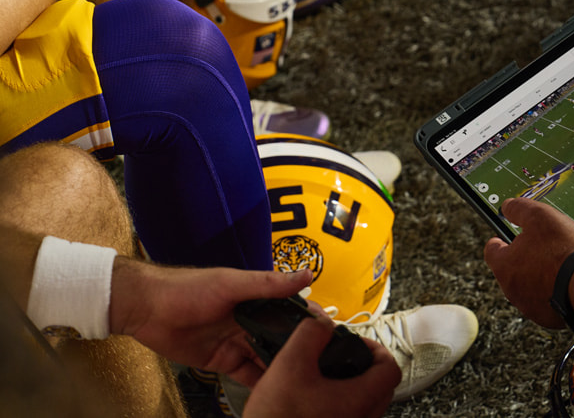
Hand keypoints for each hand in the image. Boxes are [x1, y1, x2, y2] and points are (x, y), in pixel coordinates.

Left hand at [109, 259, 314, 385]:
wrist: (146, 310)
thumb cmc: (188, 289)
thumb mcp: (231, 284)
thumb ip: (268, 284)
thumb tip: (309, 274)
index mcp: (259, 296)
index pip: (293, 309)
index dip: (312, 322)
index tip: (333, 337)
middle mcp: (253, 318)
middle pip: (284, 337)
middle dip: (302, 349)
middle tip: (325, 367)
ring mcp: (240, 341)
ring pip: (270, 357)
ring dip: (285, 367)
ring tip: (307, 383)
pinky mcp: (225, 361)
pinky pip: (250, 373)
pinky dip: (263, 382)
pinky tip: (278, 392)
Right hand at [244, 317, 400, 417]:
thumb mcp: (289, 365)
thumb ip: (310, 336)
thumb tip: (321, 322)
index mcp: (359, 399)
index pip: (391, 369)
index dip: (379, 349)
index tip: (362, 343)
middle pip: (382, 389)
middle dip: (367, 368)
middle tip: (347, 358)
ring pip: (366, 406)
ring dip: (354, 388)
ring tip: (329, 378)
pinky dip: (341, 405)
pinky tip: (317, 400)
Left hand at [483, 197, 573, 327]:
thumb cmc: (562, 251)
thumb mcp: (538, 216)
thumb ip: (519, 209)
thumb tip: (507, 207)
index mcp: (503, 264)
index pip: (491, 249)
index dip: (500, 239)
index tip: (506, 236)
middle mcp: (511, 289)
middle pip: (511, 269)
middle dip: (523, 258)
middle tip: (542, 248)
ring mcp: (528, 305)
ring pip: (527, 286)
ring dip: (537, 276)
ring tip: (557, 264)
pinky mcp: (546, 317)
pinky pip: (544, 301)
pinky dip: (551, 291)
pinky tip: (565, 281)